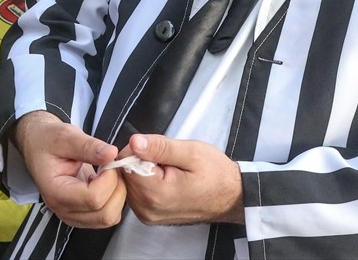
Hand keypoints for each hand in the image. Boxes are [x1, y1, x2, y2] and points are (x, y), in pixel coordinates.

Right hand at [15, 111, 123, 228]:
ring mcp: (73, 215)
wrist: (38, 146)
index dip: (109, 179)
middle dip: (116, 188)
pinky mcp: (82, 215)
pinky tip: (104, 182)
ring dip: (117, 194)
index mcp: (56, 192)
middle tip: (110, 166)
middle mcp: (63, 209)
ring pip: (109, 218)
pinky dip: (114, 199)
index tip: (107, 160)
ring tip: (108, 173)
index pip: (93, 198)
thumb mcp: (65, 136)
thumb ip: (88, 146)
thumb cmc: (48, 141)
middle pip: (105, 214)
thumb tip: (111, 154)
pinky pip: (108, 215)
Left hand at [120, 134, 242, 225]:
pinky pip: (136, 192)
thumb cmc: (215, 173)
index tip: (160, 151)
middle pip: (126, 174)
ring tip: (169, 170)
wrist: (231, 197)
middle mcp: (147, 209)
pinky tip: (165, 179)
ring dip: (144, 171)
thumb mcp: (191, 152)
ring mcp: (147, 215)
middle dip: (141, 160)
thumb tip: (133, 142)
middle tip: (168, 161)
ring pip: (130, 183)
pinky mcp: (149, 216)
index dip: (139, 149)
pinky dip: (146, 181)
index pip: (126, 163)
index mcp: (155, 193)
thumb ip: (160, 147)